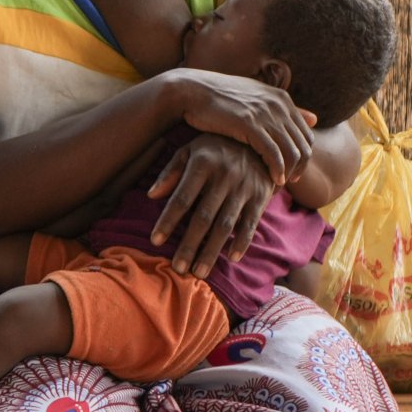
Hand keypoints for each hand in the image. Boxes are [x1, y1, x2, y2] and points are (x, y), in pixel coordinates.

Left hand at [148, 133, 278, 277]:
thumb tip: (150, 195)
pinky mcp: (261, 197)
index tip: (154, 241)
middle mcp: (223, 177)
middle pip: (203, 218)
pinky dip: (242, 242)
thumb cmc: (215, 147)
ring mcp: (244, 188)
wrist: (259, 139)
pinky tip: (232, 259)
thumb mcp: (190, 150)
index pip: (181, 198)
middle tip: (177, 268)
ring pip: (225, 226)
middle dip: (189, 245)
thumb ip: (170, 171)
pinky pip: (251, 224)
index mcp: (202, 164)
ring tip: (199, 272)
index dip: (167, 221)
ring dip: (212, 251)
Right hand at [168, 69, 316, 185]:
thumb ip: (286, 109)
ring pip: (292, 152)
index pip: (306, 133)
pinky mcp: (250, 125)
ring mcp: (265, 114)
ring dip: (290, 171)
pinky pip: (274, 154)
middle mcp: (278, 104)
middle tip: (291, 180)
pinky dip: (277, 170)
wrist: (190, 91)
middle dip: (300, 166)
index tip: (293, 168)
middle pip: (303, 144)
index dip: (303, 154)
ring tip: (281, 182)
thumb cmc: (219, 96)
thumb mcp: (255, 96)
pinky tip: (273, 180)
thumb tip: (315, 118)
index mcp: (281, 97)